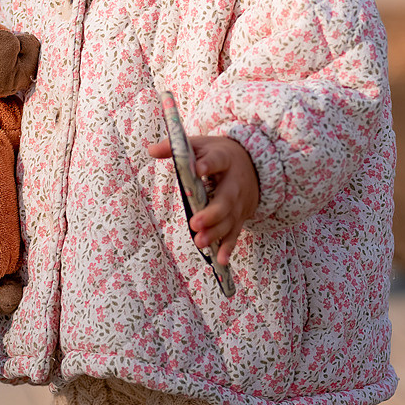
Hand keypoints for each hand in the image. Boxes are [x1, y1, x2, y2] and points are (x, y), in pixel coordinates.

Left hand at [148, 133, 258, 266]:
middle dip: (212, 213)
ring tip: (200, 242)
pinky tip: (220, 260)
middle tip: (195, 222)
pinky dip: (228, 247)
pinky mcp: (239, 217)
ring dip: (215, 233)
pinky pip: (234, 234)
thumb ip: (176, 147)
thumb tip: (151, 150)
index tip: (199, 169)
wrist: (253, 165)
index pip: (217, 160)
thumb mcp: (200, 145)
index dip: (209, 164)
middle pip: (225, 200)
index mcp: (225, 159)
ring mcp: (238, 203)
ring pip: (228, 220)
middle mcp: (234, 183)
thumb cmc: (219, 154)